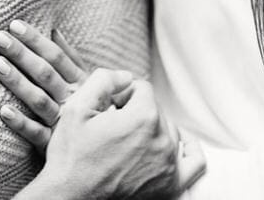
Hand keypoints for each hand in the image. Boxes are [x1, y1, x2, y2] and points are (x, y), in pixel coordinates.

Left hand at [0, 21, 89, 147]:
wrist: (108, 145)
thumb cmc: (96, 108)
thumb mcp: (88, 80)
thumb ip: (71, 56)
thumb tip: (54, 31)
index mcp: (80, 81)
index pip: (56, 56)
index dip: (36, 40)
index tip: (16, 24)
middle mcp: (72, 99)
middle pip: (45, 73)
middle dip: (22, 54)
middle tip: (0, 37)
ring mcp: (62, 122)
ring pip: (38, 100)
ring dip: (18, 82)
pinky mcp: (53, 144)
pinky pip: (36, 133)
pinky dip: (21, 123)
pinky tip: (3, 110)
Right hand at [18, 69, 199, 199]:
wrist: (69, 199)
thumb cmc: (70, 157)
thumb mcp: (76, 108)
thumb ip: (103, 80)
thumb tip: (126, 76)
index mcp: (143, 117)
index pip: (142, 88)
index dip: (121, 94)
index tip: (107, 108)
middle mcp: (162, 140)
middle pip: (155, 109)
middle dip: (135, 111)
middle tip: (112, 127)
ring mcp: (169, 165)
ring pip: (169, 130)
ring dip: (151, 129)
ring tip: (127, 140)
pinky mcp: (170, 185)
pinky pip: (194, 162)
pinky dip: (188, 150)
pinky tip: (173, 145)